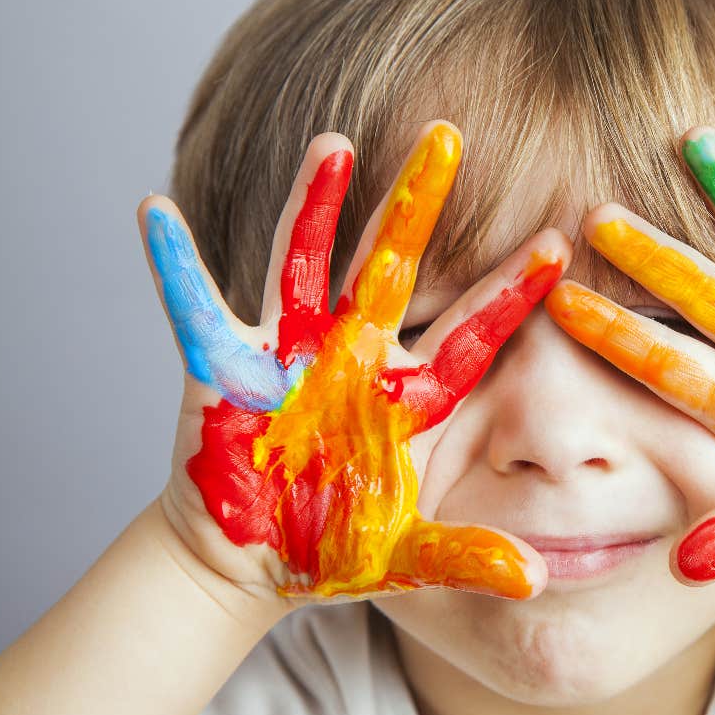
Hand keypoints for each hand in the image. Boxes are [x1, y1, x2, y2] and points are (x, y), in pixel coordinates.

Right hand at [141, 121, 565, 600]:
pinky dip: (174, 265)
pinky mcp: (224, 367)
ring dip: (314, 206)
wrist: (252, 563)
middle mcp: (356, 359)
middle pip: (392, 269)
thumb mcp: (407, 557)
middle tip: (447, 135)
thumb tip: (534, 579)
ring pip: (306, 264)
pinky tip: (155, 213)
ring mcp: (290, 354)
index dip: (510, 292)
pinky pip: (194, 308)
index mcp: (408, 399)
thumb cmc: (333, 548)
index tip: (558, 245)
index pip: (471, 335)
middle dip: (418, 206)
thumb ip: (467, 557)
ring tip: (334, 143)